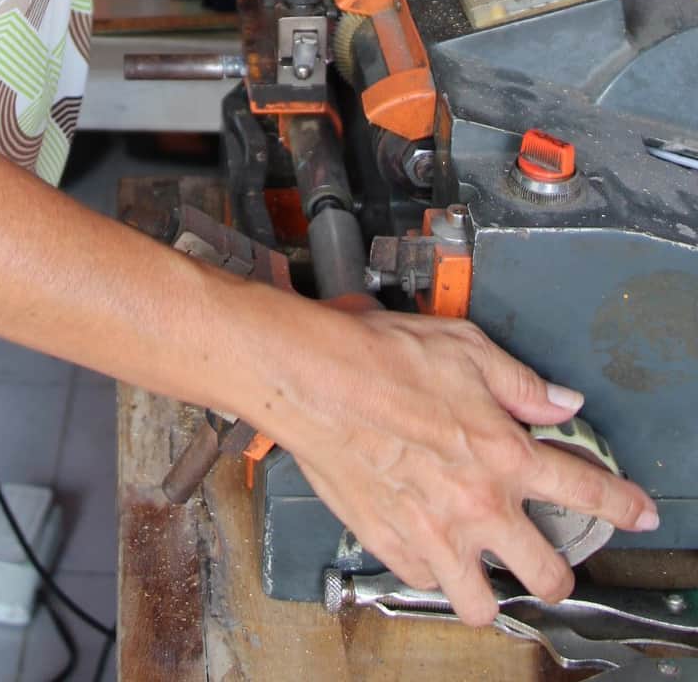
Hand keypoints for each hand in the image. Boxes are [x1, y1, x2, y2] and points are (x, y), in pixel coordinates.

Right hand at [253, 300, 658, 626]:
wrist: (311, 378)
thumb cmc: (378, 356)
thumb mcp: (465, 347)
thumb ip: (520, 382)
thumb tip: (559, 401)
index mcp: (503, 453)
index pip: (586, 491)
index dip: (623, 507)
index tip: (639, 515)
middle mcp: (476, 504)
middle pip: (546, 574)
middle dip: (559, 573)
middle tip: (552, 565)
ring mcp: (433, 534)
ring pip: (483, 603)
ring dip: (491, 590)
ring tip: (487, 572)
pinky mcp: (390, 545)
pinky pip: (425, 582)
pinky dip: (432, 571)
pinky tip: (429, 545)